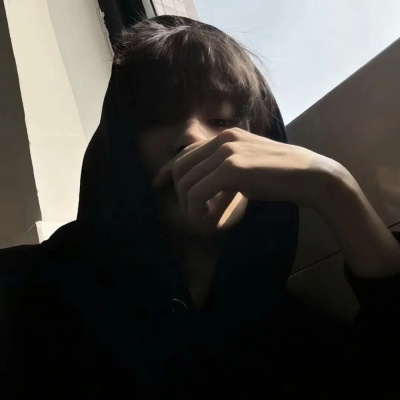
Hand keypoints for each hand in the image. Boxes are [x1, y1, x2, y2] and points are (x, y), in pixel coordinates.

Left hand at [151, 128, 337, 227]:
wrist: (311, 176)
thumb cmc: (282, 175)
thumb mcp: (248, 167)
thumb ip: (226, 170)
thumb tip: (207, 188)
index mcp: (225, 136)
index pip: (185, 154)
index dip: (167, 172)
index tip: (158, 186)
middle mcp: (222, 138)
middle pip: (180, 169)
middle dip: (181, 197)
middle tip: (195, 216)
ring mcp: (227, 151)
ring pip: (186, 183)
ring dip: (190, 208)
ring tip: (205, 222)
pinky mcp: (232, 168)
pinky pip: (198, 193)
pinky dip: (198, 212)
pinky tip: (211, 223)